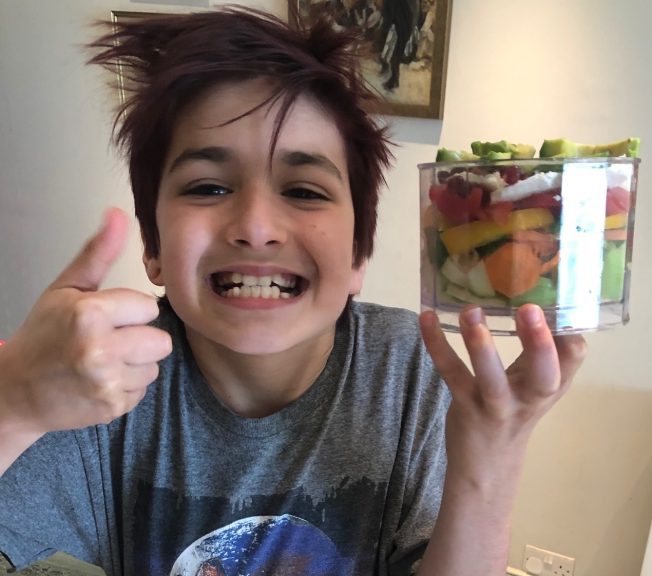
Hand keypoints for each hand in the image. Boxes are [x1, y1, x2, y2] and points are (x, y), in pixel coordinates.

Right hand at [0, 208, 171, 434]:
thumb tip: (118, 214)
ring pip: (155, 366)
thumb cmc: (43, 334)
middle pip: (162, 341)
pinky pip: (143, 390)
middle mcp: (100, 350)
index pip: (147, 307)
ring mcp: (107, 383)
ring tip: (104, 362)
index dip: (129, 311)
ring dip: (135, 364)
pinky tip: (101, 382)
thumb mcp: (65, 289)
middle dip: (140, 338)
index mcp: (90, 314)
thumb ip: (97, 253)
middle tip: (109, 341)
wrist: (14, 390)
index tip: (106, 318)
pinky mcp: (112, 408)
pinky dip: (127, 386)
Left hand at [419, 304, 586, 472]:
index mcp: (551, 385)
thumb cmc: (513, 411)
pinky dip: (437, 344)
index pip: (573, 358)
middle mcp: (529, 398)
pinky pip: (451, 373)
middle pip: (544, 375)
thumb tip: (538, 300)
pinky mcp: (465, 406)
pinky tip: (426, 318)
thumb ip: (539, 352)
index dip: (569, 328)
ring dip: (481, 346)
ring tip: (471, 312)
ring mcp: (496, 405)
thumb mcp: (534, 384)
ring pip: (492, 379)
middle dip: (539, 343)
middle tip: (529, 308)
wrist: (487, 467)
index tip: (555, 295)